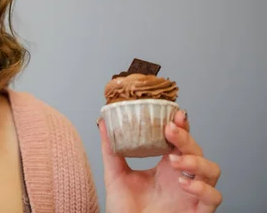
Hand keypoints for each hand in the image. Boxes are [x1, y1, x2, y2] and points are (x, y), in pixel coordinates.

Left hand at [100, 110, 221, 212]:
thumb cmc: (125, 208)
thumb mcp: (115, 174)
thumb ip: (111, 149)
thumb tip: (103, 122)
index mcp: (165, 166)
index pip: (179, 140)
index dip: (181, 126)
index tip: (174, 114)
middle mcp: (182, 177)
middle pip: (197, 150)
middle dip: (186, 138)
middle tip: (170, 131)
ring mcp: (192, 194)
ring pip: (212, 170)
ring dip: (197, 161)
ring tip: (174, 161)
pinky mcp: (198, 212)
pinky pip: (214, 197)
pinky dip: (202, 187)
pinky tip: (184, 183)